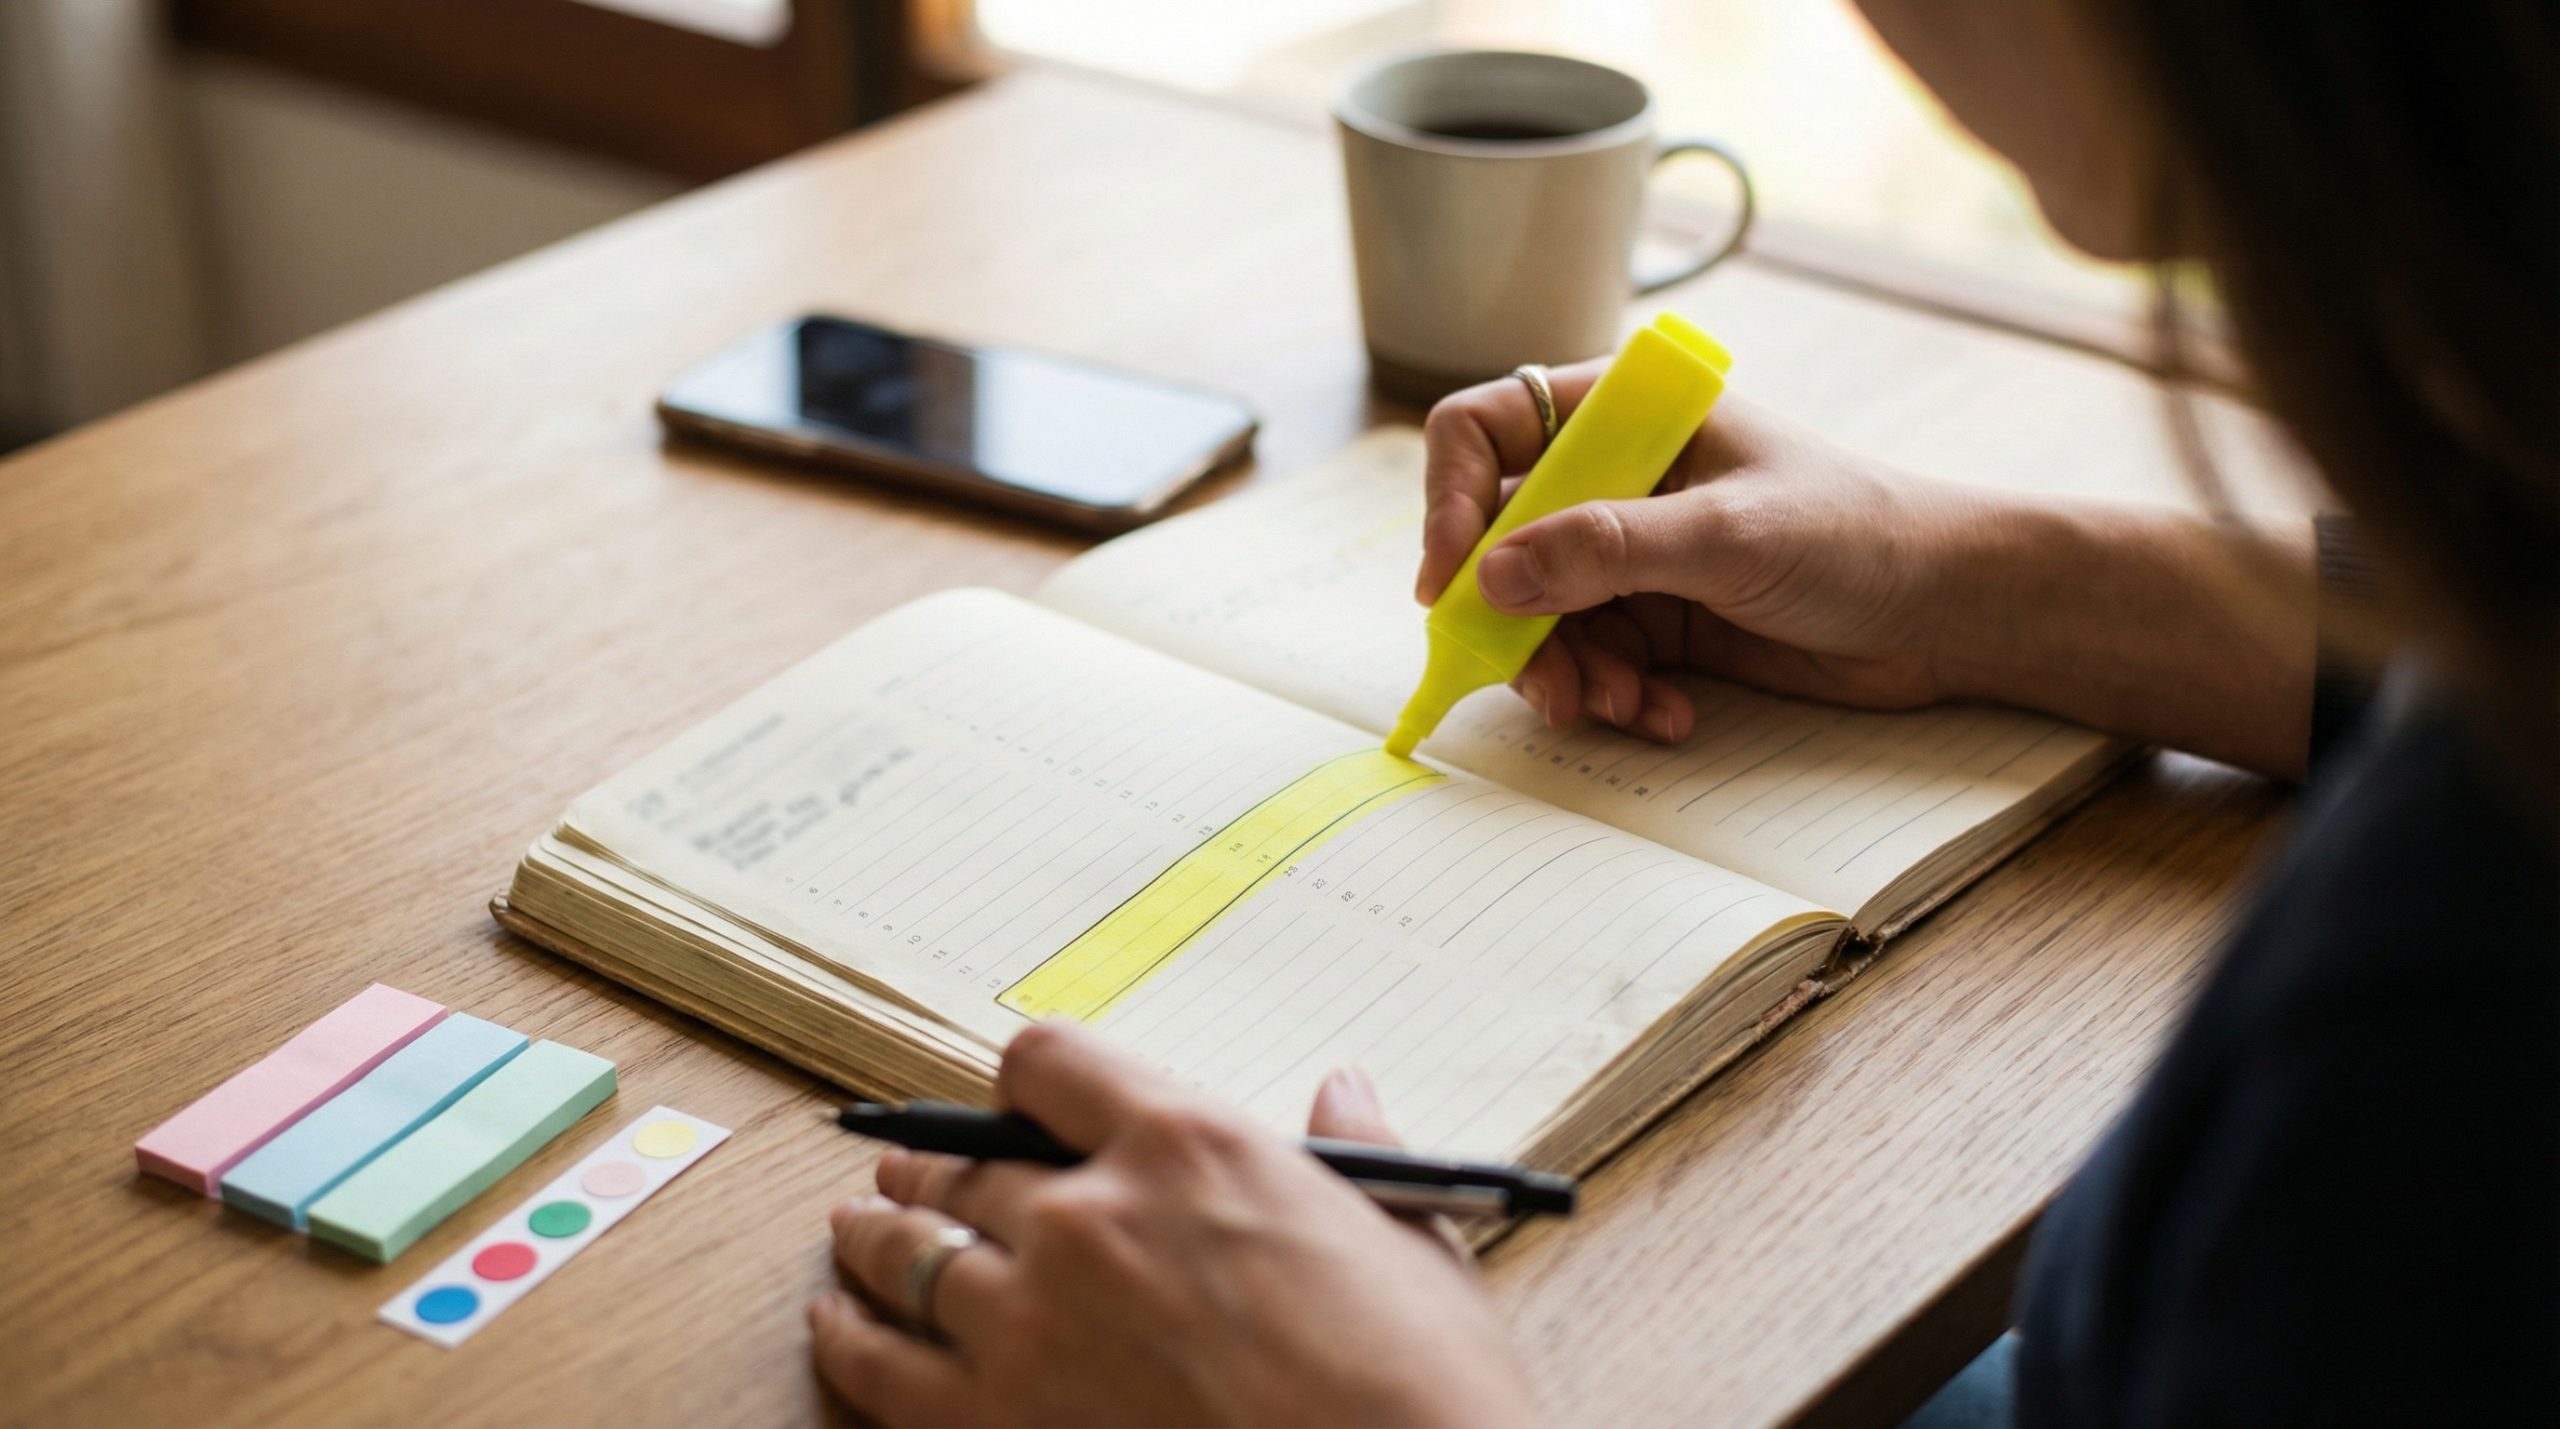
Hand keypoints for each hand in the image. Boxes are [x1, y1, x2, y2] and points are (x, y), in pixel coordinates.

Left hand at [810, 1021, 1535, 1426]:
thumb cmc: (1416, 1379)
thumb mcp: (1405, 1236)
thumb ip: (1355, 1152)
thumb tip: (1347, 1093)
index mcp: (1185, 1143)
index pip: (1049, 1063)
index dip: (1024, 1080)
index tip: (1017, 1103)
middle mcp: (1088, 1214)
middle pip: (966, 1163)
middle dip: (934, 1166)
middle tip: (913, 1174)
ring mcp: (1033, 1322)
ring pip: (910, 1253)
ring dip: (878, 1237)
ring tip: (859, 1229)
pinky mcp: (1000, 1424)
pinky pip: (883, 1367)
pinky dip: (850, 1339)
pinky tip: (839, 1324)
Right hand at [1420, 364, 1997, 739]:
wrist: (1951, 610)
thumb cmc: (1858, 534)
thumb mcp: (1727, 534)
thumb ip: (1607, 549)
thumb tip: (1491, 576)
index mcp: (1626, 413)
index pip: (1488, 430)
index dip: (1450, 503)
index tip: (1452, 585)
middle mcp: (1616, 475)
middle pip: (1500, 541)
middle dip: (1512, 620)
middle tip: (1541, 682)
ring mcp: (1635, 552)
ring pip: (1540, 615)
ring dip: (1567, 672)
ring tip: (1618, 707)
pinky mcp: (1661, 619)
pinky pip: (1595, 661)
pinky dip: (1616, 695)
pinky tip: (1666, 714)